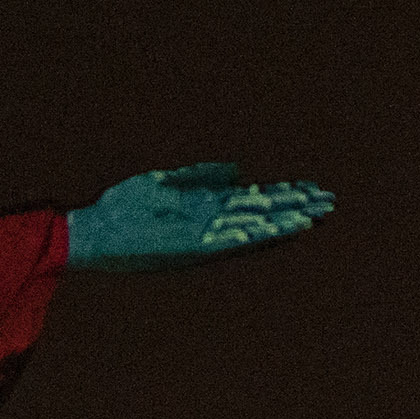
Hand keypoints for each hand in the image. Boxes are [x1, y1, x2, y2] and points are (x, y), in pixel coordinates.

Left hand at [64, 163, 332, 271]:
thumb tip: (240, 170)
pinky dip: (244, 237)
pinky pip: (221, 242)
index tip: (313, 189)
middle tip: (329, 203)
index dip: (284, 195)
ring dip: (279, 224)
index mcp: (205, 209)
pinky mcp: (182, 248)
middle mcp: (207, 225)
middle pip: (260, 214)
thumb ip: (201, 176)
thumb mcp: (163, 183)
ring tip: (311, 217)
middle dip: (294, 208)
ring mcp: (197, 237)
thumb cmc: (122, 210)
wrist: (90, 232)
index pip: (254, 200)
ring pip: (248, 229)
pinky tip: (267, 231)